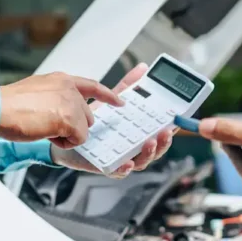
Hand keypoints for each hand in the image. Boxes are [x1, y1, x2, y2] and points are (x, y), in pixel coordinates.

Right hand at [0, 72, 122, 148]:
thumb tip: (59, 111)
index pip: (92, 86)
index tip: (120, 101)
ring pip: (83, 129)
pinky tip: (46, 133)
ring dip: (65, 135)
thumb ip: (54, 97)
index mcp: (61, 79)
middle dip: (72, 126)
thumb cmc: (8, 105)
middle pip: (87, 116)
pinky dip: (63, 143)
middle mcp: (69, 88)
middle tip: (46, 124)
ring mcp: (71, 102)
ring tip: (43, 126)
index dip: (107, 95)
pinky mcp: (70, 119)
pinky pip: (78, 140)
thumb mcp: (37, 92)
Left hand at [51, 63, 175, 178]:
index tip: (175, 121)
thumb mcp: (111, 101)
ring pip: (141, 162)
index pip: (158, 133)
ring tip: (150, 142)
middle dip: (163, 142)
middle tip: (165, 132)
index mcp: (136, 134)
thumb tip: (142, 69)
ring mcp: (120, 159)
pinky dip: (124, 168)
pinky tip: (127, 162)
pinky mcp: (105, 167)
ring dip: (149, 153)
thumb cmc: (92, 121)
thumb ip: (127, 87)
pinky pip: (118, 171)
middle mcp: (131, 148)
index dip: (169, 129)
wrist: (65, 131)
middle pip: (155, 150)